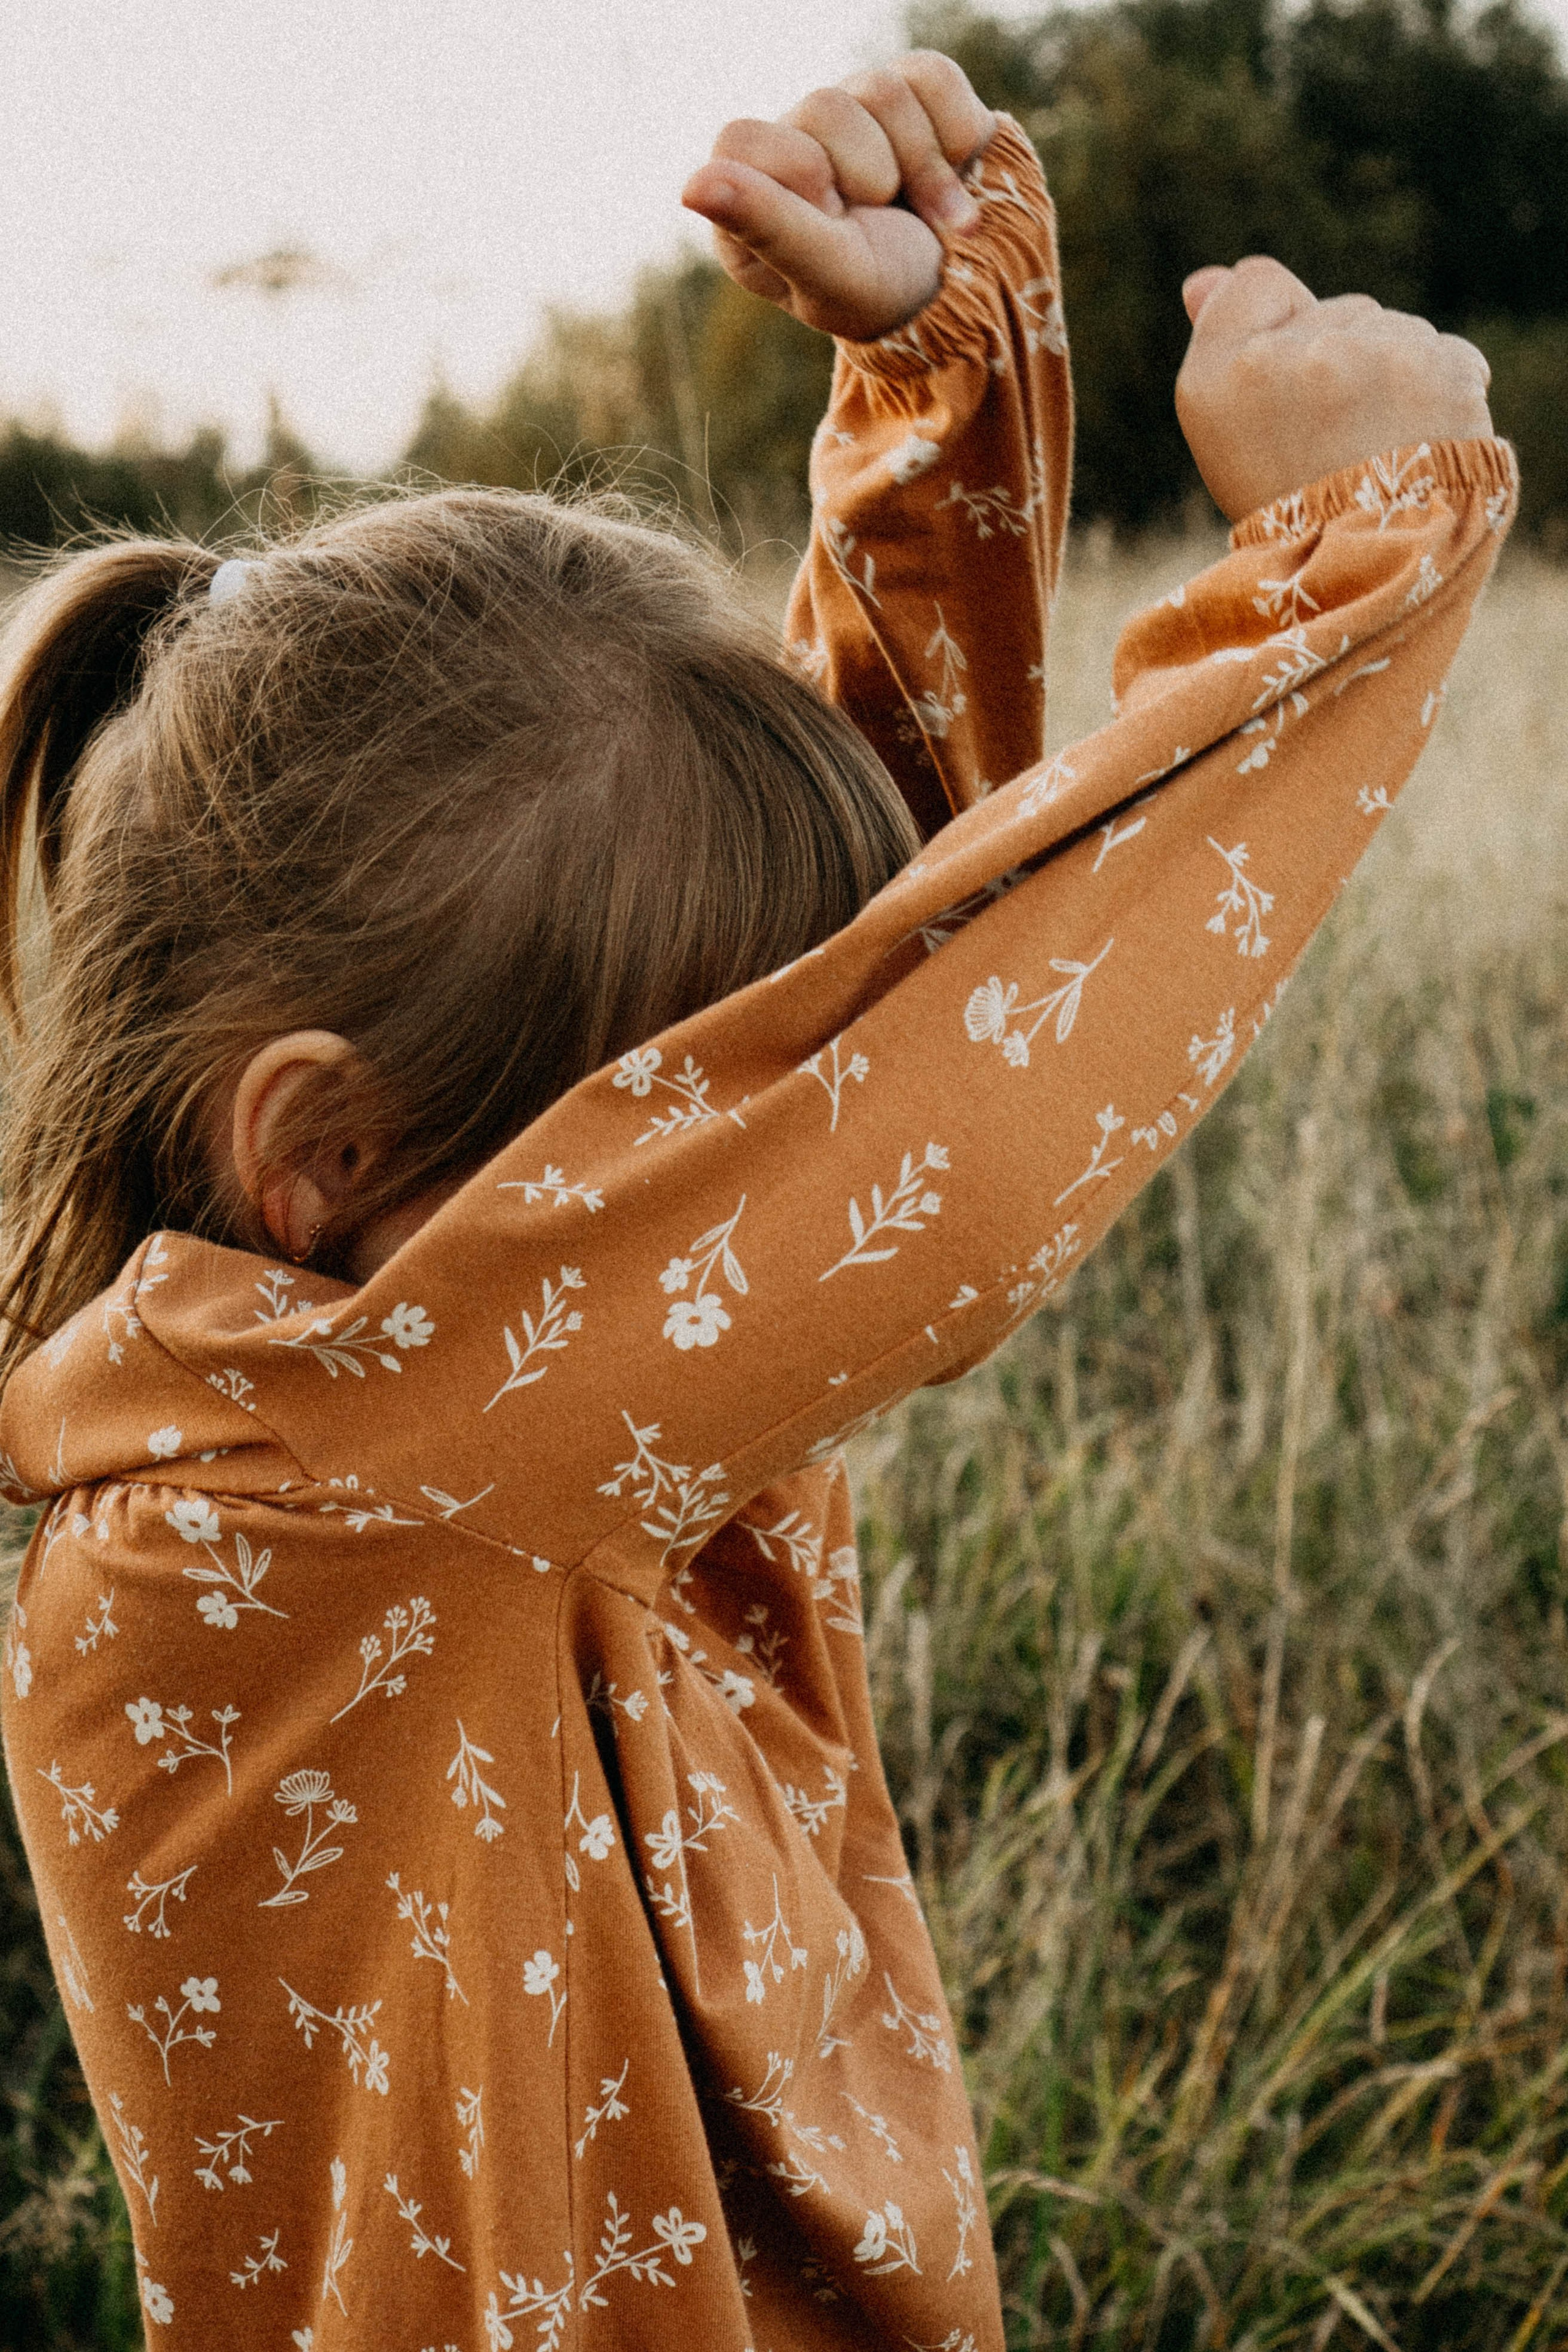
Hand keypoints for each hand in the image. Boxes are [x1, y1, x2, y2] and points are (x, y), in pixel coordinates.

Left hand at [681, 51, 996, 341]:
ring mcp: (853, 110)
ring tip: (927, 216)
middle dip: (870, 177)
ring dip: (921, 168)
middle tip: (878, 220)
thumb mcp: (829, 274)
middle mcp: (794, 142)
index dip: (801, 180)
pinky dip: (955, 139)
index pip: (742, 140)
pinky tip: (951, 178)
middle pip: (823, 106)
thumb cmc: (885, 294)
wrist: (973, 289)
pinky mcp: (912, 88)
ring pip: (882, 90)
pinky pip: (932, 80)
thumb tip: (692, 185)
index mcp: (749, 196)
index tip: (832, 224)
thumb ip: (767, 227)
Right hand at [1175, 258, 1494, 521]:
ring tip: (1376, 450)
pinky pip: (1447, 355)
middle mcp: (1291, 357)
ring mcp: (1371, 358)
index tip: (1283, 400)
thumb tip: (1204, 280)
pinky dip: (1442, 394)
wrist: (1366, 574)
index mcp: (1219, 375)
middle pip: (1333, 311)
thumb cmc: (1286, 505)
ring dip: (1392, 378)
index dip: (1274, 335)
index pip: (1253, 283)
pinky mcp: (1440, 371)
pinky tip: (1420, 444)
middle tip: (1329, 445)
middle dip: (1339, 361)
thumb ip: (1220, 341)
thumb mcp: (1227, 428)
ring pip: (1392, 331)